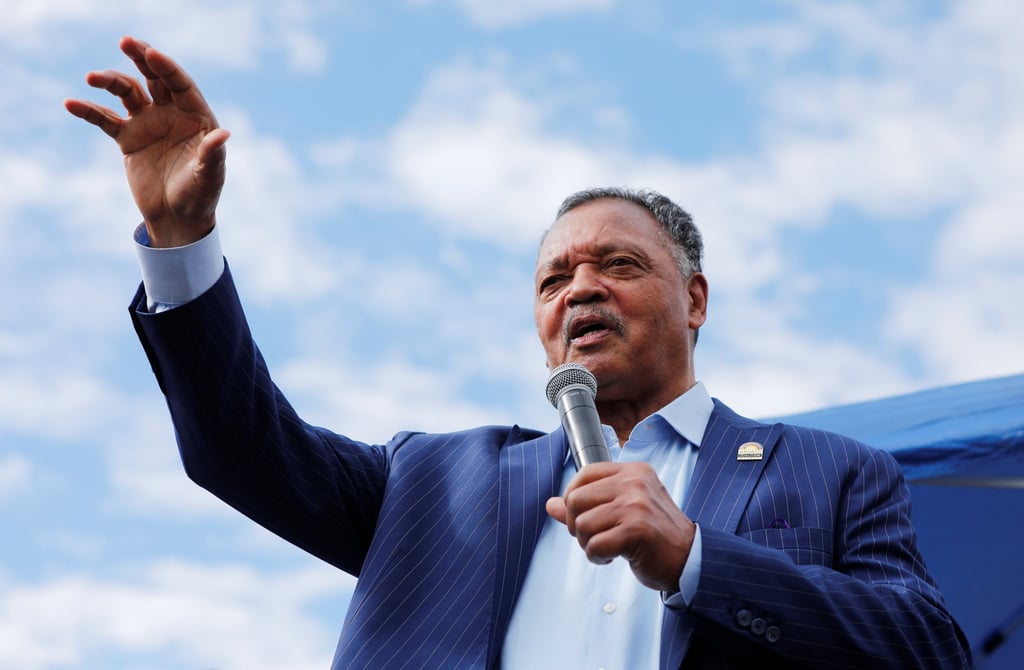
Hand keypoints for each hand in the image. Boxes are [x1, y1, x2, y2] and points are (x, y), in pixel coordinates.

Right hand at [64, 36, 228, 247]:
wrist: (177, 218)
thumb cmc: (200, 197)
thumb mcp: (209, 177)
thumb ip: (212, 154)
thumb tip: (223, 134)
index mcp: (196, 117)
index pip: (181, 85)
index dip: (167, 68)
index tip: (152, 54)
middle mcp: (172, 114)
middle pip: (155, 79)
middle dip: (142, 58)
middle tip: (127, 41)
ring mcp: (149, 123)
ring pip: (128, 92)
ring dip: (111, 81)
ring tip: (92, 77)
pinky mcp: (128, 138)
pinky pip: (105, 119)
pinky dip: (89, 110)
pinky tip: (71, 103)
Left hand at [546, 461, 695, 591]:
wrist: (690, 558)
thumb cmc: (656, 534)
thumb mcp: (624, 510)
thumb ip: (588, 504)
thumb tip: (551, 504)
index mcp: (633, 472)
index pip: (584, 474)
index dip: (572, 497)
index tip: (581, 515)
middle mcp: (634, 483)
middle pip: (576, 499)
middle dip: (577, 525)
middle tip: (594, 536)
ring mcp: (636, 505)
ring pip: (583, 524)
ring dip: (588, 544)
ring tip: (607, 547)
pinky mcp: (636, 530)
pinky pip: (595, 545)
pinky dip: (597, 556)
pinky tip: (613, 557)